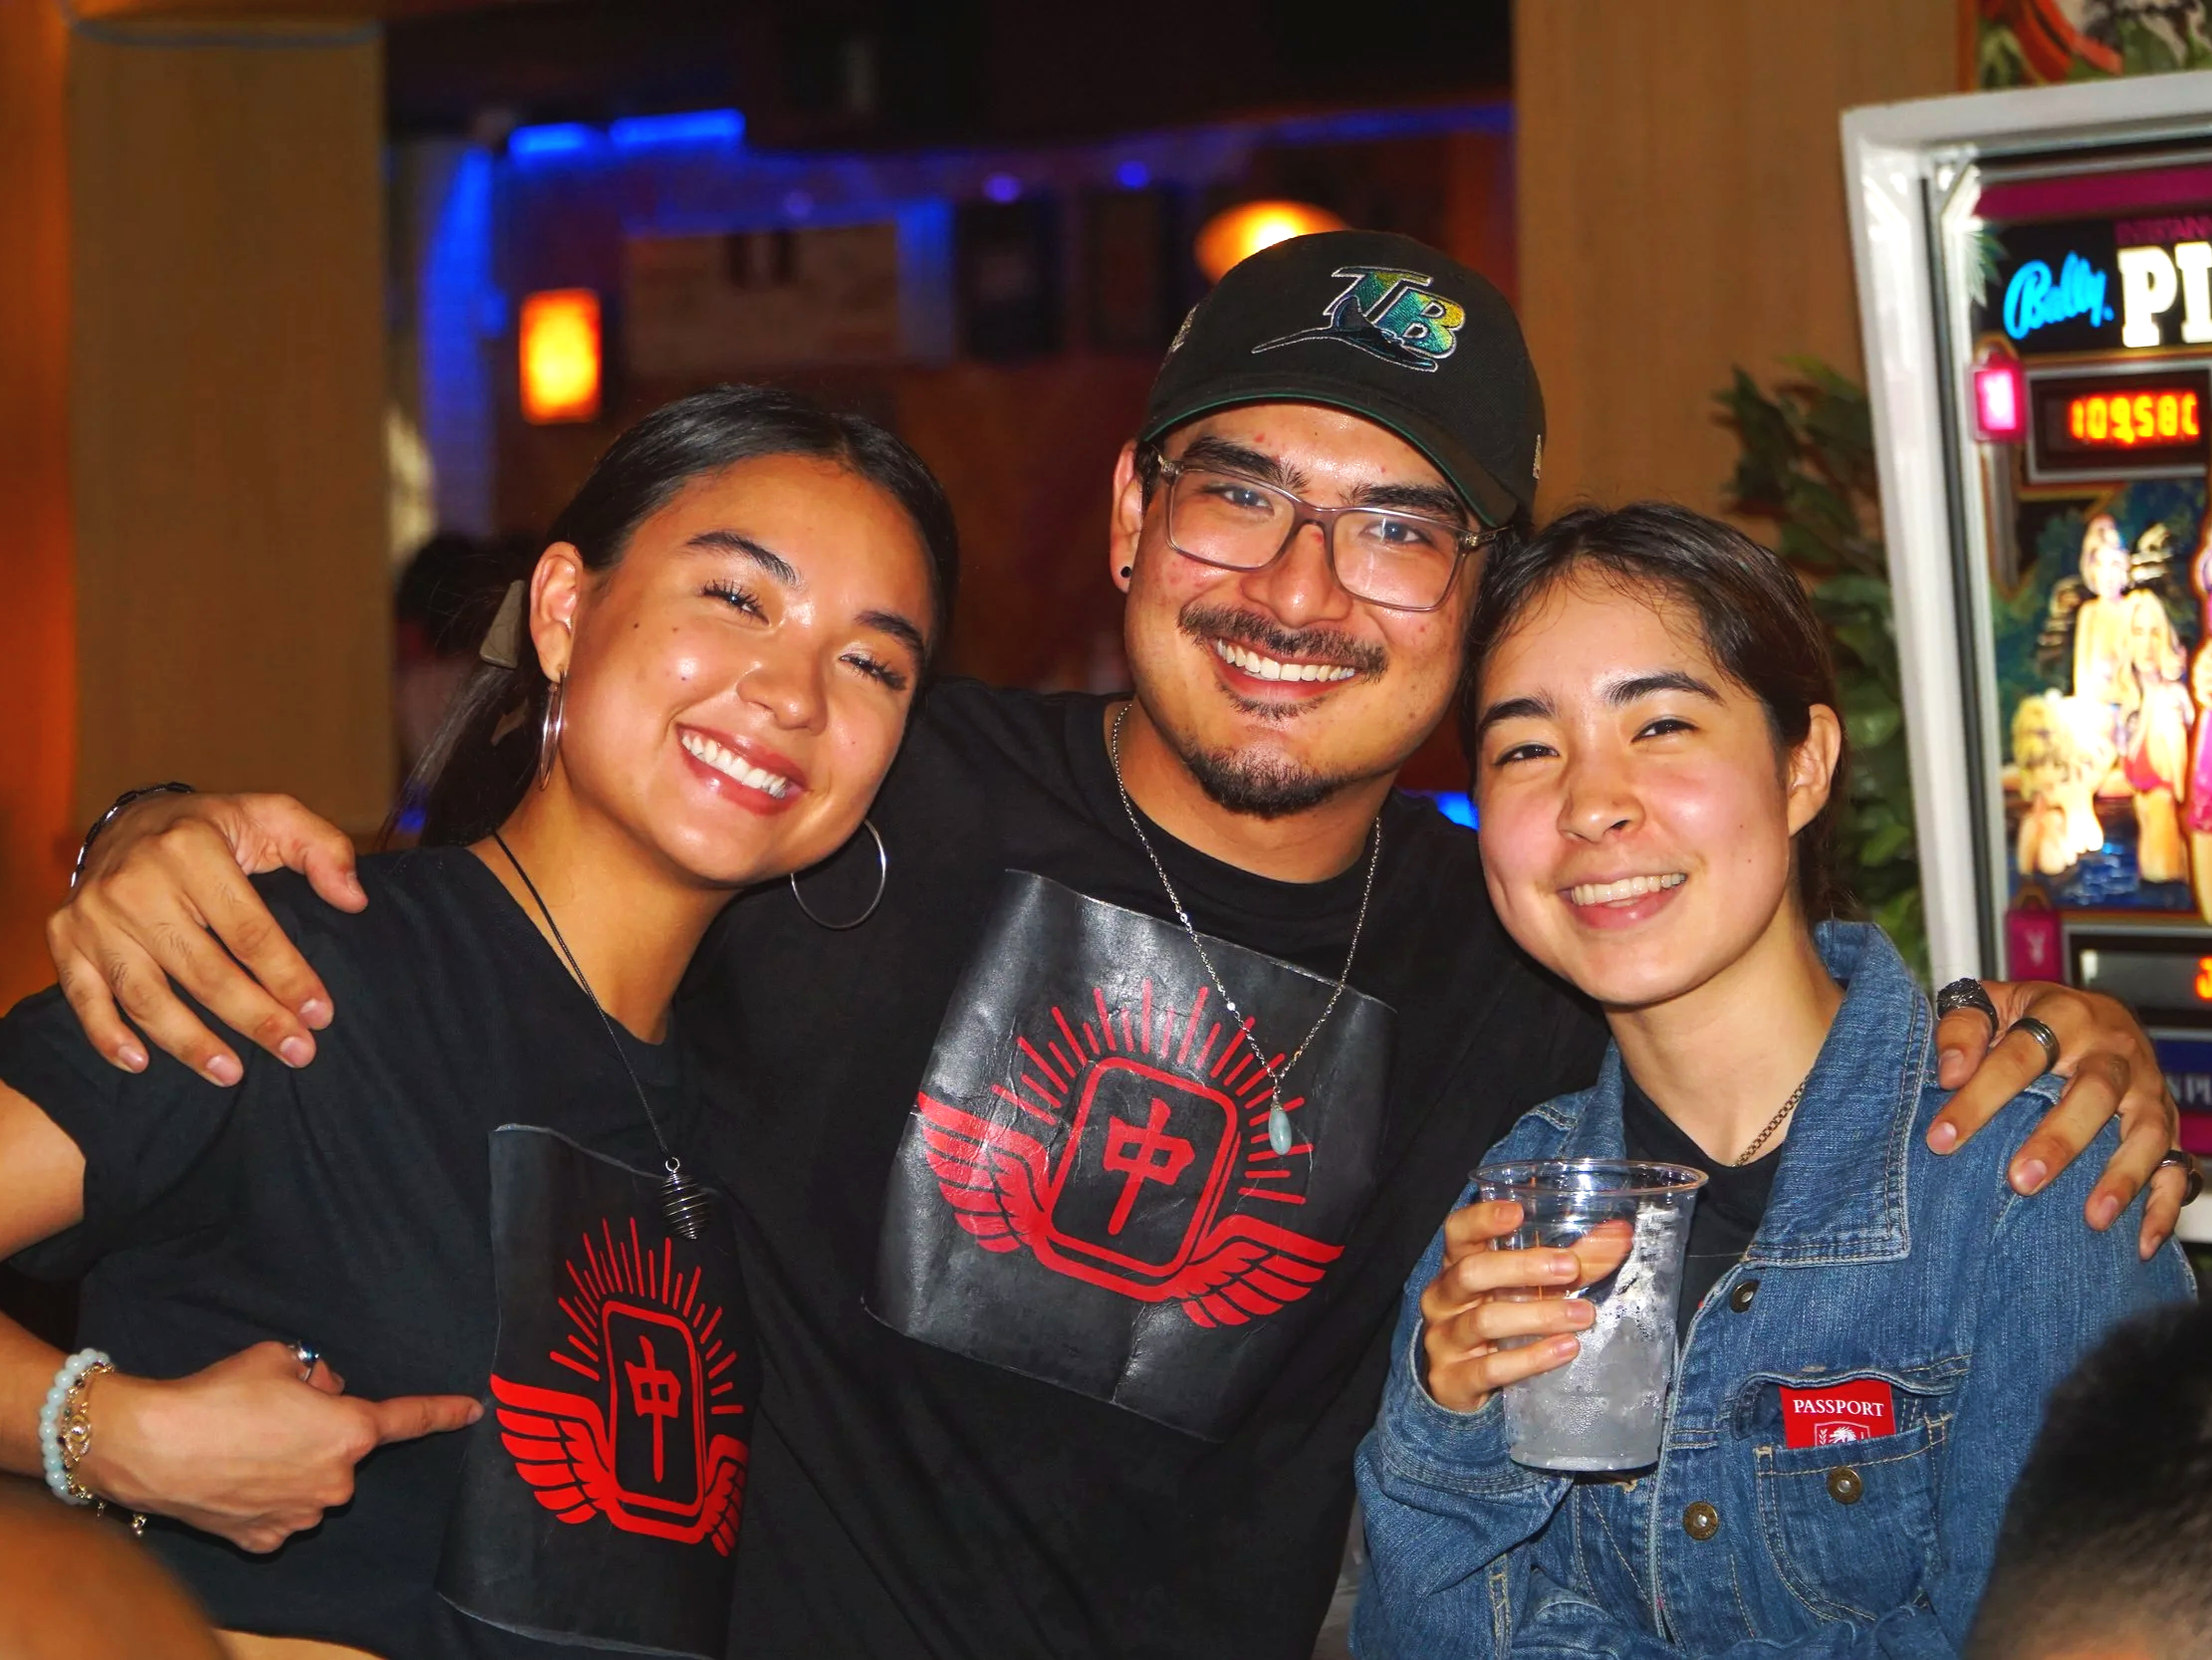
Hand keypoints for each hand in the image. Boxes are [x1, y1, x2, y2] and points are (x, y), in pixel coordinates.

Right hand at [48, 792, 362, 1083]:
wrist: (129, 820)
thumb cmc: (215, 830)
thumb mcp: (274, 817)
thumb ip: (324, 849)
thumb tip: (354, 900)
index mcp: (192, 849)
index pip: (249, 930)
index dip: (288, 976)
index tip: (320, 1014)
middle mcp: (136, 882)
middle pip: (204, 970)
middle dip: (255, 1019)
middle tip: (298, 1054)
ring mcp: (94, 914)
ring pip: (146, 994)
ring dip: (189, 1043)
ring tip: (233, 1074)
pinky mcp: (63, 937)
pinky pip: (83, 998)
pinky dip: (109, 1036)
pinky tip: (143, 1065)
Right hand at [76, 1342, 480, 1553]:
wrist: (151, 1445)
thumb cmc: (219, 1395)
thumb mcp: (278, 1358)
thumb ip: (317, 1373)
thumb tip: (323, 1389)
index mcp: (350, 1430)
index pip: (409, 1419)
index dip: (444, 1412)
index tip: (474, 1410)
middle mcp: (336, 1481)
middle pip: (344, 1449)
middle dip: (322, 1429)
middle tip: (275, 1413)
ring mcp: (301, 1516)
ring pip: (311, 1481)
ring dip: (292, 1464)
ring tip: (244, 1443)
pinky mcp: (266, 1539)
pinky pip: (280, 1511)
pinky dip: (264, 1495)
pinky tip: (234, 1477)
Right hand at [1419, 1201, 1632, 1414]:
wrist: (1458, 1383)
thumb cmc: (1498, 1316)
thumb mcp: (1525, 1287)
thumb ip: (1571, 1259)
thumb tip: (1620, 1234)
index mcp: (1456, 1264)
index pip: (1457, 1231)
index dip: (1482, 1219)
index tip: (1517, 1212)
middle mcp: (1443, 1297)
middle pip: (1471, 1272)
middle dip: (1521, 1267)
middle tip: (1569, 1267)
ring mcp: (1443, 1339)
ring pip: (1484, 1321)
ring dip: (1538, 1315)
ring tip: (1583, 1314)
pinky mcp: (1452, 1379)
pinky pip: (1490, 1368)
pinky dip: (1531, 1358)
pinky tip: (1565, 1349)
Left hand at [1930, 979, 2184, 1258]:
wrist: (2095, 1014)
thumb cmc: (2031, 1016)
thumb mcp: (1992, 1004)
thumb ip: (1963, 1027)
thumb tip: (1950, 1072)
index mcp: (2064, 1016)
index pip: (2020, 1056)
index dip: (1980, 1096)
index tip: (1942, 1138)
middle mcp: (2113, 1051)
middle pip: (2095, 1092)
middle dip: (2059, 1139)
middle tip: (2020, 1181)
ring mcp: (2147, 1089)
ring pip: (2148, 1132)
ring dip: (2122, 1177)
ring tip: (2092, 1219)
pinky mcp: (2169, 1123)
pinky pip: (2179, 1167)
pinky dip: (2164, 1205)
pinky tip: (2139, 1242)